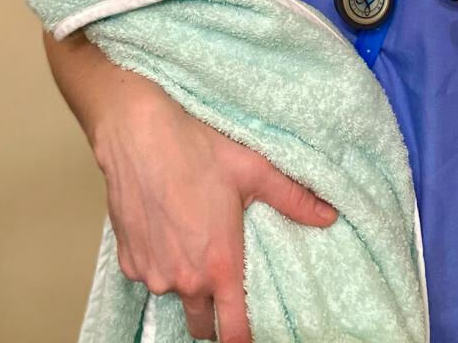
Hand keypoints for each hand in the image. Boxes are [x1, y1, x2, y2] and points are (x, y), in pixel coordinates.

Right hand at [95, 83, 336, 342]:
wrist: (139, 134)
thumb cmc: (196, 149)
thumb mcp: (253, 169)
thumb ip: (293, 199)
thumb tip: (329, 216)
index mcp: (220, 265)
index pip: (233, 333)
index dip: (246, 339)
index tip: (254, 333)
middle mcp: (184, 279)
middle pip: (201, 324)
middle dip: (214, 313)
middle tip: (223, 282)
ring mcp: (152, 274)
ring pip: (174, 294)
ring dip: (185, 281)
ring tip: (194, 241)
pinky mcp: (128, 261)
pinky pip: (150, 275)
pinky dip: (160, 262)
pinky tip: (168, 228)